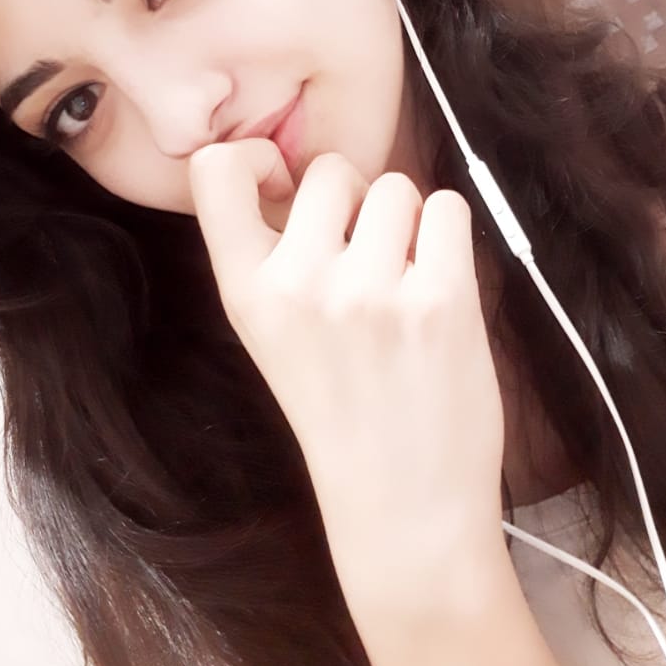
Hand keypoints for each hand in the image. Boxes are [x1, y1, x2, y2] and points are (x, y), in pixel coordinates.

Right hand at [188, 141, 507, 625]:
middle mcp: (300, 284)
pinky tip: (438, 290)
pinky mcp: (439, 297)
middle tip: (366, 264)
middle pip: (333, 170)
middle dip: (357, 201)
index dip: (257, 157)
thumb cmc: (347, 415)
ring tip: (404, 289)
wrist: (404, 508)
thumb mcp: (274, 338)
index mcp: (246, 294)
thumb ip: (280, 258)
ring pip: (397, 188)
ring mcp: (370, 289)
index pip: (215, 169)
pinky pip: (448, 209)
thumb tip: (315, 171)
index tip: (284, 187)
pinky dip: (450, 239)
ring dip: (408, 226)